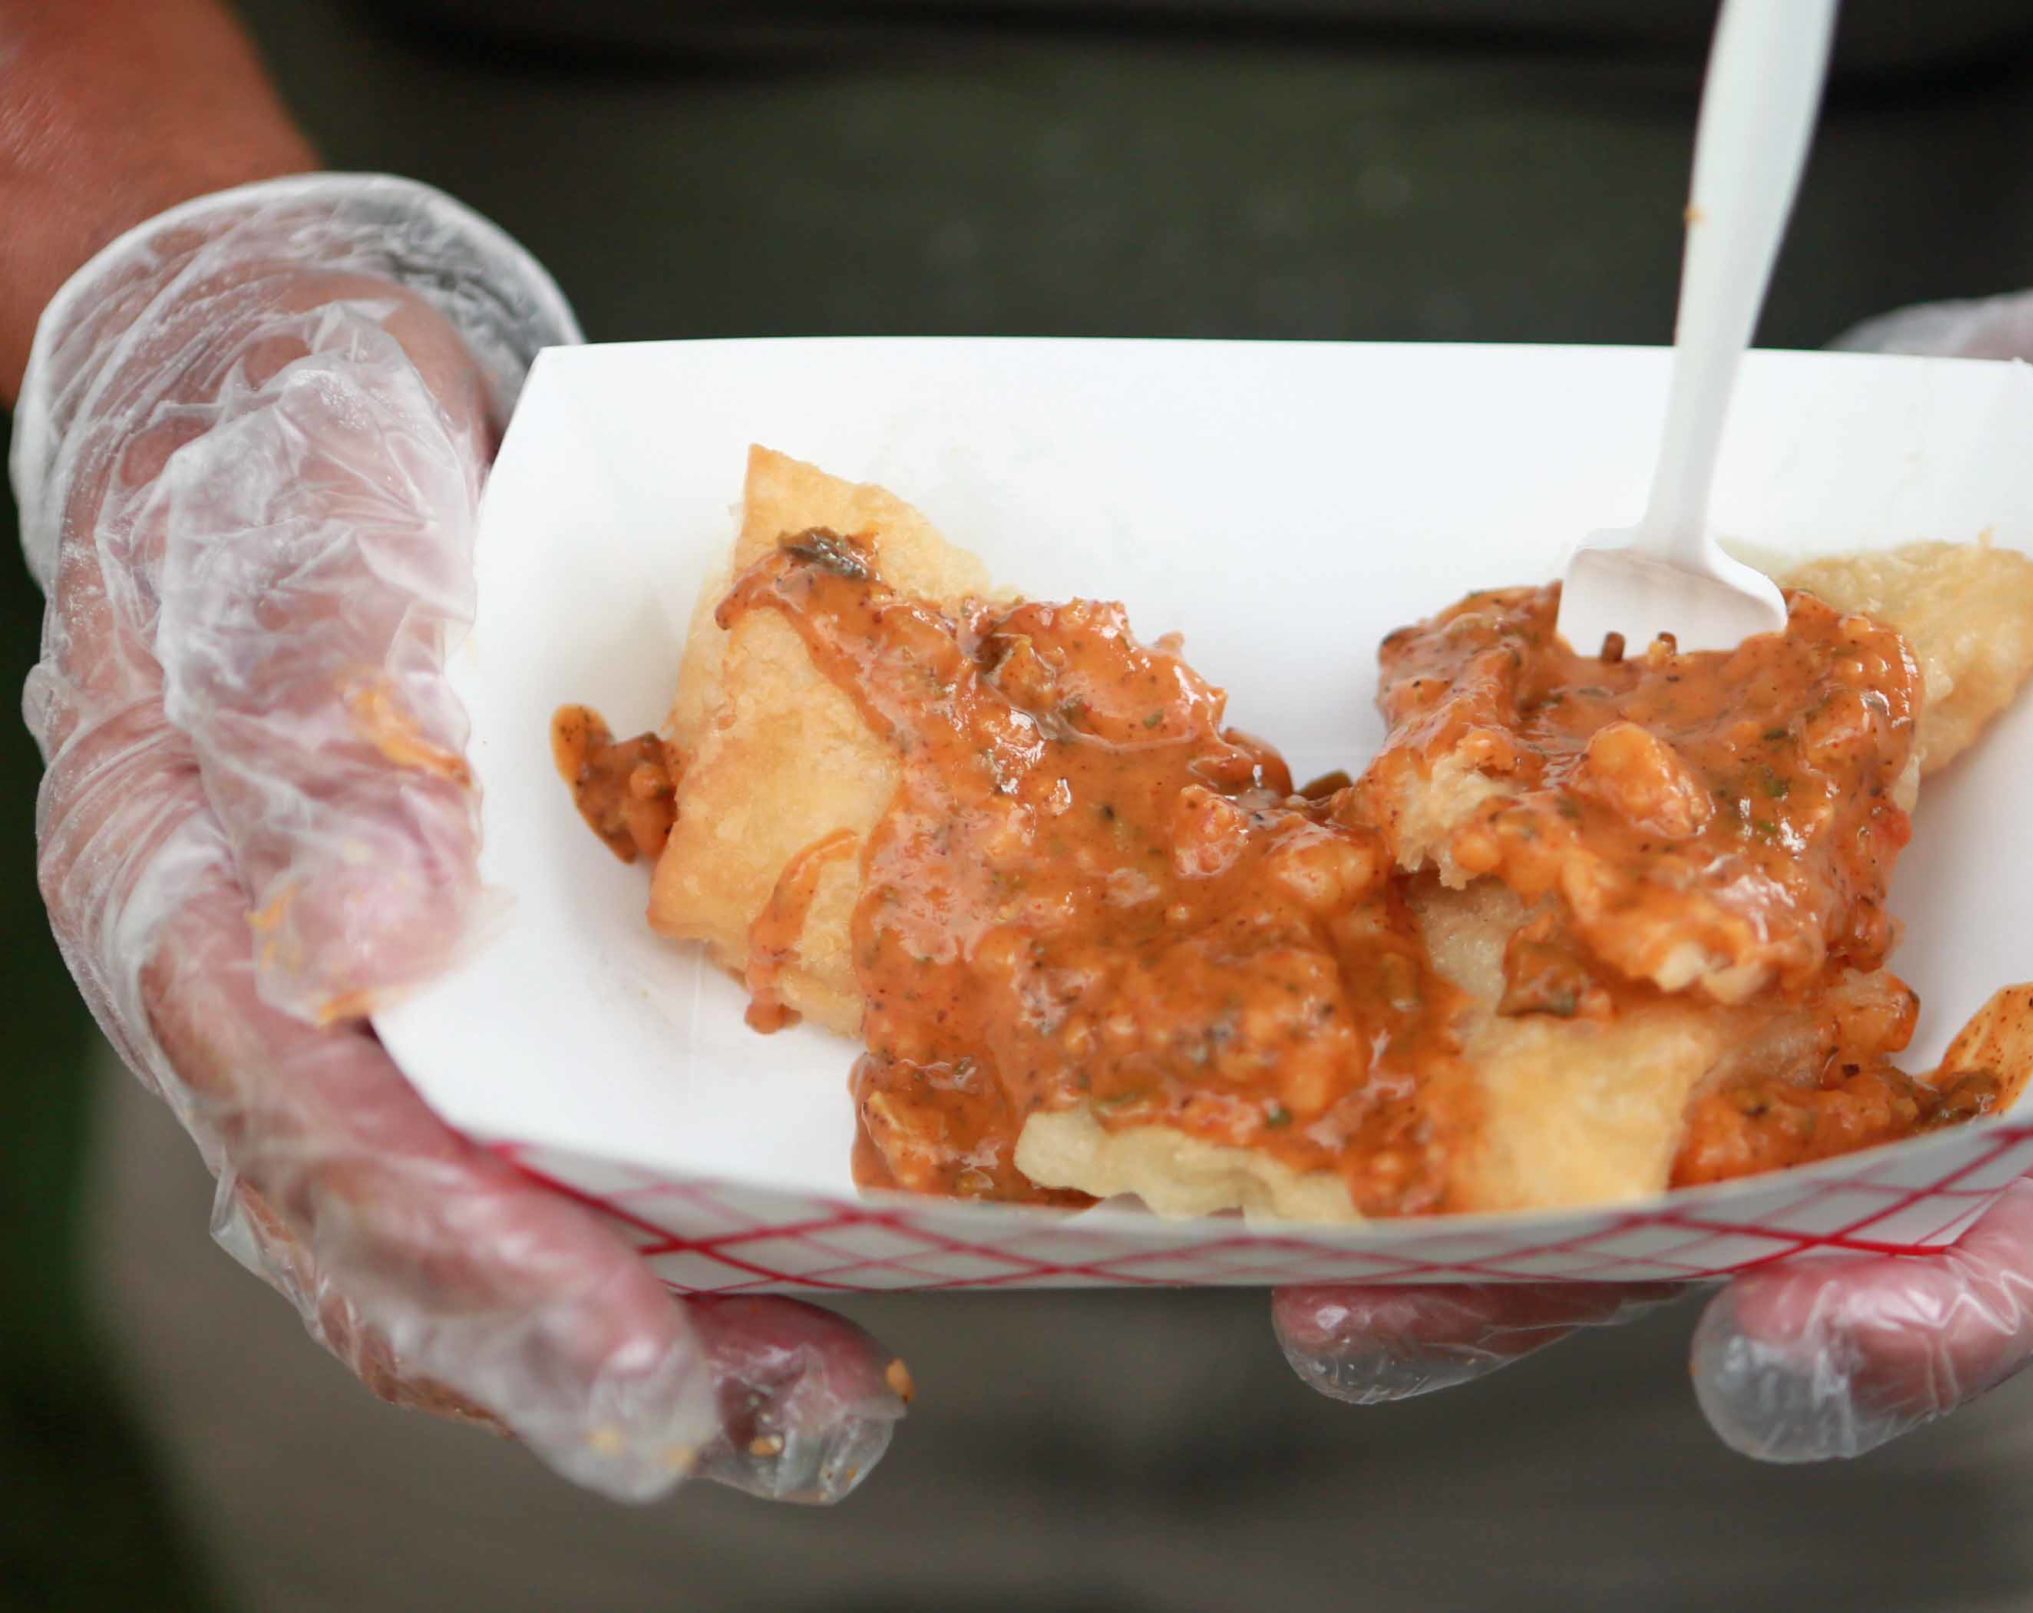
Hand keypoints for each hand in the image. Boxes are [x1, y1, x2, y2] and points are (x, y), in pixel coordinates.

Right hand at [15, 176, 909, 1502]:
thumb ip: (314, 718)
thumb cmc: (276, 454)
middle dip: (593, 1356)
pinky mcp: (532, 965)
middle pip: (427, 1243)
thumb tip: (364, 945)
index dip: (477, 1278)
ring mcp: (428, 1000)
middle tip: (773, 1425)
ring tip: (830, 1402)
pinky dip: (715, 1197)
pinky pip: (606, 1112)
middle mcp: (312, 1011)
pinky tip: (852, 1233)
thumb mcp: (288, 532)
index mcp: (205, 928)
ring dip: (685, 1321)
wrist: (331, 397)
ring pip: (525, 1212)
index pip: (326, 1153)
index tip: (632, 1369)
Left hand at [1275, 192, 2032, 1457]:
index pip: (2027, 1207)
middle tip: (1374, 1329)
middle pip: (1741, 1187)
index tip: (1779, 1364)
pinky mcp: (1663, 783)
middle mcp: (1904, 984)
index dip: (1919, 1311)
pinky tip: (1287, 950)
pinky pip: (1535, 874)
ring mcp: (1766, 893)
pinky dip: (1418, 921)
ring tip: (1276, 1226)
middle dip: (1563, 1269)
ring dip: (1441, 1154)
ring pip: (1598, 1066)